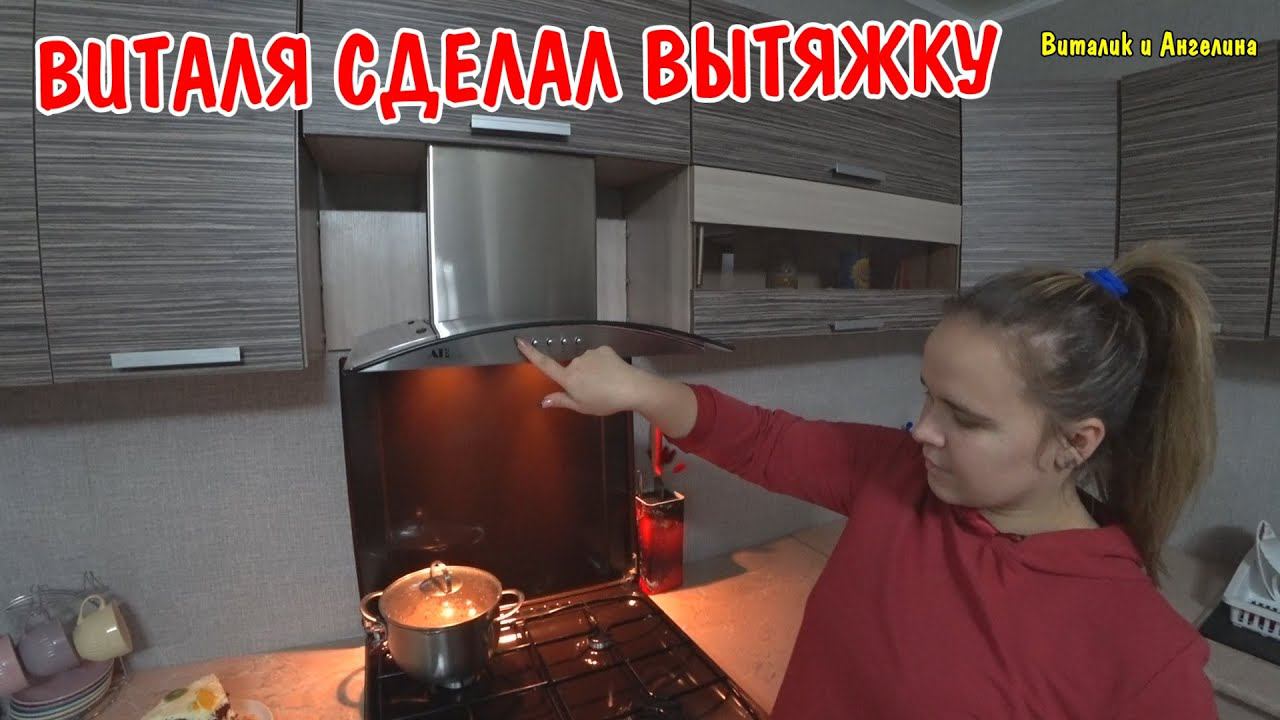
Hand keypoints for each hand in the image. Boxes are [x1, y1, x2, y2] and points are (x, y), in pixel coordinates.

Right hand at [515, 338, 653, 415]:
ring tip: (605, 384)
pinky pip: (597, 357)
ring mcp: (590, 354)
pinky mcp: (603, 348)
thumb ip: (561, 401)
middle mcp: (576, 362)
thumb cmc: (605, 401)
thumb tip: (543, 401)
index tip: (520, 341)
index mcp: (568, 378)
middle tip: (593, 391)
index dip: (531, 353)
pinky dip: (601, 364)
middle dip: (578, 377)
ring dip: (591, 371)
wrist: (632, 388)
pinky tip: (611, 374)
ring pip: (585, 363)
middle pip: (570, 368)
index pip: (545, 364)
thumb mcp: (582, 406)